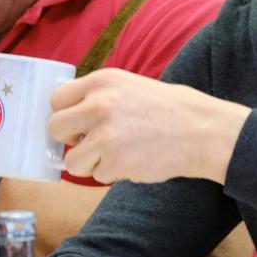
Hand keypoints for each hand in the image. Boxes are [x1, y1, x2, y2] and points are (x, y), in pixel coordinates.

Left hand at [47, 68, 249, 184]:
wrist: (202, 131)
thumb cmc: (170, 110)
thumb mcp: (130, 86)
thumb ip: (99, 96)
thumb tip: (70, 115)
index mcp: (102, 81)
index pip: (57, 99)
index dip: (65, 115)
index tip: (76, 125)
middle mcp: (98, 104)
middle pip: (54, 128)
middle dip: (70, 141)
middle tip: (90, 143)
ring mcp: (104, 134)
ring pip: (72, 161)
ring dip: (91, 163)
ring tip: (118, 155)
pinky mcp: (114, 161)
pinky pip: (97, 176)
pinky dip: (113, 174)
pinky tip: (134, 161)